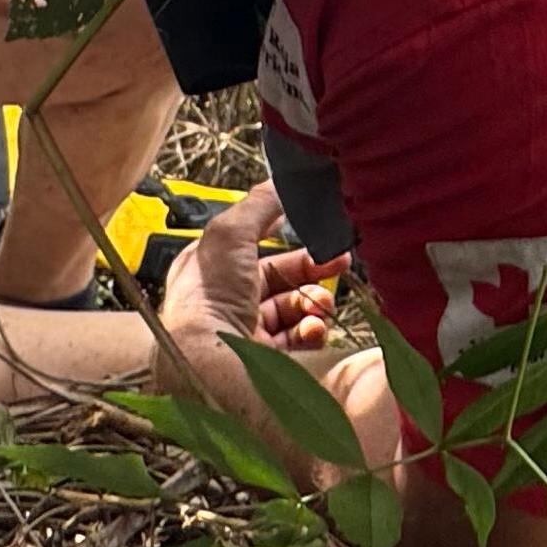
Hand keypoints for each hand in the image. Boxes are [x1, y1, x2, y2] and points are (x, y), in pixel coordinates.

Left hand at [158, 180, 348, 380]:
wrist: (212, 363)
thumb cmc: (207, 301)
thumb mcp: (230, 233)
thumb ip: (259, 205)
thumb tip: (281, 183)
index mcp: (212, 272)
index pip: (257, 250)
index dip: (289, 241)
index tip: (317, 234)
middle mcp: (227, 304)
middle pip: (282, 280)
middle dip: (313, 272)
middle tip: (339, 263)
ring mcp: (247, 334)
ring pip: (295, 311)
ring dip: (314, 303)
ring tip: (320, 303)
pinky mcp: (267, 362)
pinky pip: (300, 341)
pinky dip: (313, 332)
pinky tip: (313, 328)